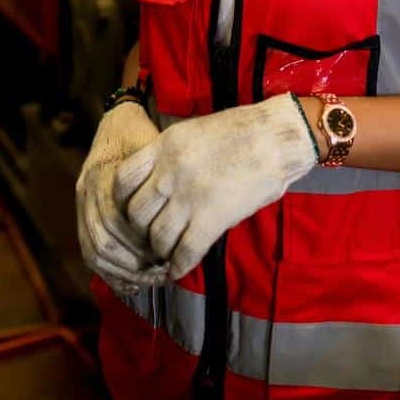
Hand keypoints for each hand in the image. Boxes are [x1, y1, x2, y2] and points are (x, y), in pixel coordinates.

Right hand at [75, 101, 163, 294]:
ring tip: (152, 279)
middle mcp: (87, 190)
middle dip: (134, 264)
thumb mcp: (157, 148)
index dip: (142, 243)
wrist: (118, 122)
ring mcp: (81, 203)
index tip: (169, 254)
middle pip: (104, 241)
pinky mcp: (82, 214)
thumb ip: (165, 176)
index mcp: (105, 174)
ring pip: (95, 251)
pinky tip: (132, 283)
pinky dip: (110, 272)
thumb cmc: (144, 136)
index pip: (117, 221)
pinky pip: (89, 251)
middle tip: (163, 272)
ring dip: (124, 272)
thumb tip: (191, 214)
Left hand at [112, 94, 316, 281]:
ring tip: (168, 251)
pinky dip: (179, 265)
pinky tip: (180, 268)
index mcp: (165, 146)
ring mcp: (190, 196)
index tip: (134, 208)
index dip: (123, 200)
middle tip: (152, 234)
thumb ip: (171, 156)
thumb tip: (156, 181)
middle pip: (136, 214)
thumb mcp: (194, 131)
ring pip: (157, 237)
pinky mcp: (212, 218)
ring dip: (160, 249)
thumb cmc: (241, 131)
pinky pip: (184, 252)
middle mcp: (170, 172)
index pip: (123, 179)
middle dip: (142, 229)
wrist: (276, 137)